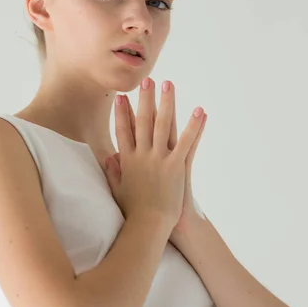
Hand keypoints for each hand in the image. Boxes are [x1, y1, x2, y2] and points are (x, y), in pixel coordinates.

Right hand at [105, 78, 205, 234]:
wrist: (148, 226)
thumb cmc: (133, 212)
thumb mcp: (117, 190)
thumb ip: (112, 171)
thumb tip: (108, 157)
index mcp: (128, 160)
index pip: (123, 130)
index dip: (122, 113)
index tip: (121, 97)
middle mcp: (142, 155)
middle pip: (143, 121)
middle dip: (145, 99)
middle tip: (146, 80)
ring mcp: (159, 159)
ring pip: (163, 125)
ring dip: (167, 103)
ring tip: (168, 84)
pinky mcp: (176, 166)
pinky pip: (187, 142)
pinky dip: (194, 126)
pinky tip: (200, 111)